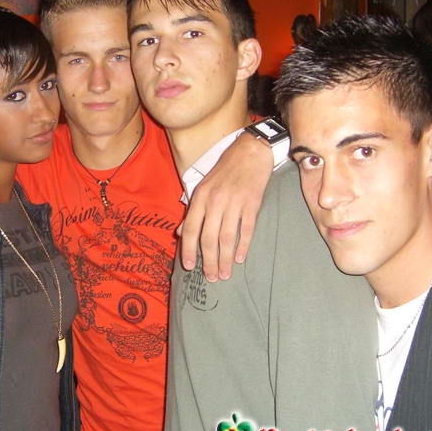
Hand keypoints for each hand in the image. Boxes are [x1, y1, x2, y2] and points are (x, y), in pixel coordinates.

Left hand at [180, 133, 273, 281]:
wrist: (251, 151)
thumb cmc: (225, 170)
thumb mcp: (203, 187)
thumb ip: (192, 211)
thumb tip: (179, 233)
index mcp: (200, 197)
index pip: (190, 229)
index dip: (188, 250)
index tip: (190, 267)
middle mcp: (215, 201)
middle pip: (208, 238)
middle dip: (208, 261)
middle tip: (211, 278)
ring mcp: (234, 203)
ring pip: (227, 238)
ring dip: (224, 259)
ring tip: (224, 274)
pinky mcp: (252, 203)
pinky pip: (246, 230)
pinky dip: (242, 246)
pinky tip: (239, 259)